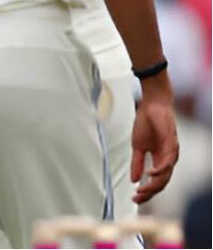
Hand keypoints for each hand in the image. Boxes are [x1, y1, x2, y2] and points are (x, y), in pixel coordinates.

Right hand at [131, 81, 178, 203]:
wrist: (152, 105)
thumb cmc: (146, 123)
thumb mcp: (137, 146)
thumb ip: (137, 163)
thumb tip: (134, 180)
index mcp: (159, 159)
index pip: (155, 181)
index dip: (146, 191)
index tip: (133, 198)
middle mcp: (168, 159)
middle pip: (162, 183)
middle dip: (149, 193)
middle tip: (136, 199)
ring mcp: (171, 153)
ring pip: (166, 176)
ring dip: (154, 185)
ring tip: (142, 191)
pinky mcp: (172, 145)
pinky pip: (168, 163)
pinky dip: (159, 171)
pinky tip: (150, 174)